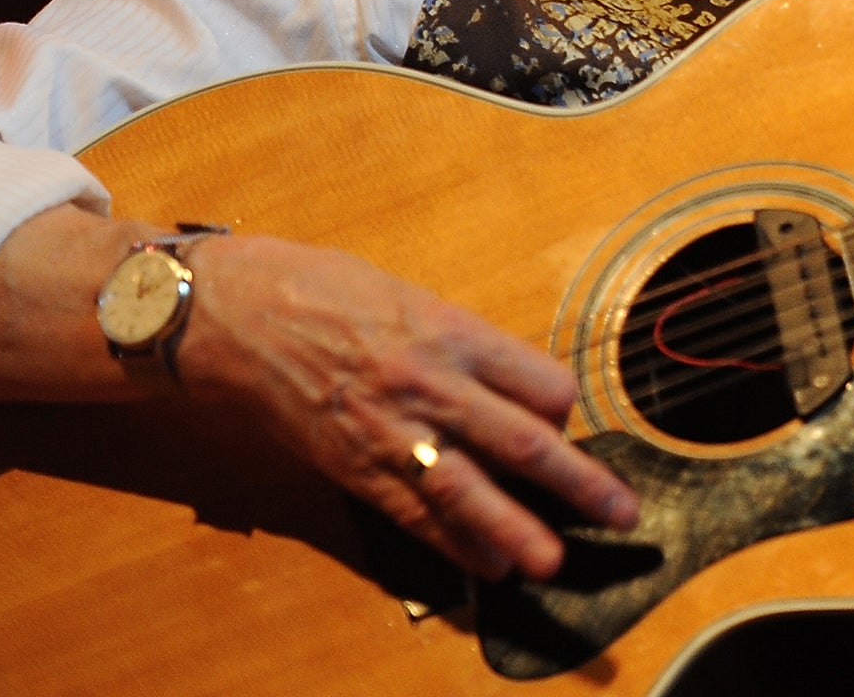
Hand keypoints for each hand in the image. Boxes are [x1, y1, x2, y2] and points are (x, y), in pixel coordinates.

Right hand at [179, 235, 639, 581]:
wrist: (232, 313)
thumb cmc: (318, 288)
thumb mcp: (408, 294)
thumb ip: (458, 340)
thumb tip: (505, 380)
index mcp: (450, 330)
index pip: (539, 382)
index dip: (566, 408)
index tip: (571, 421)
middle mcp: (430, 383)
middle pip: (523, 442)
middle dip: (578, 482)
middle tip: (621, 511)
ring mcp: (391, 430)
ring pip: (471, 492)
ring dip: (518, 531)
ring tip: (553, 560)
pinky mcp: (354, 466)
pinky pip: (415, 514)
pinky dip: (454, 543)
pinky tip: (485, 565)